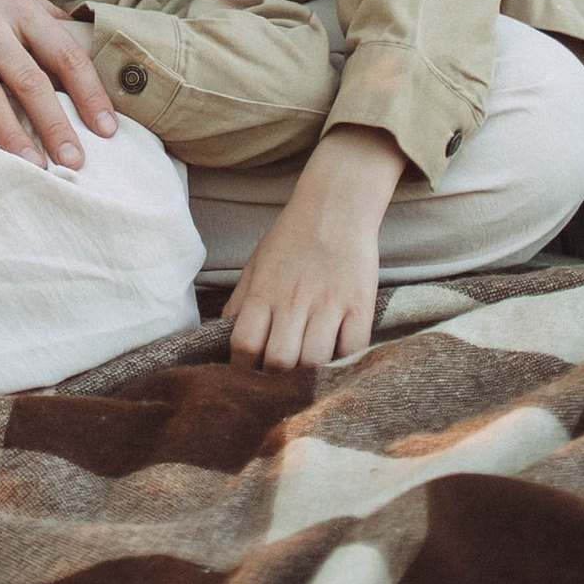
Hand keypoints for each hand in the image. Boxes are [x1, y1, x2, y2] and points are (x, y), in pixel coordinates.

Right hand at [0, 0, 114, 166]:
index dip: (90, 93)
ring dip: (10, 136)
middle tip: (77, 164)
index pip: (64, 54)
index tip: (108, 129)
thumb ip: (36, 9)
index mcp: (16, 3)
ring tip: (30, 170)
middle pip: (31, 80)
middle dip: (57, 126)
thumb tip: (75, 33)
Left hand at [224, 126, 401, 370]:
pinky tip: (338, 357)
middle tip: (281, 378)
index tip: (249, 374)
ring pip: (315, 362)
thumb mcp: (256, 264)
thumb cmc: (291, 238)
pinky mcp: (360, 305)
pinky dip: (345, 363)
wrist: (336, 205)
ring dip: (310, 375)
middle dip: (276, 378)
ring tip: (308, 371)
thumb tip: (223, 338)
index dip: (242, 368)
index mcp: (264, 291)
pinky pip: (352, 351)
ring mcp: (329, 304)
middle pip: (279, 361)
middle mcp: (294, 300)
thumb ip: (240, 302)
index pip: (244, 345)